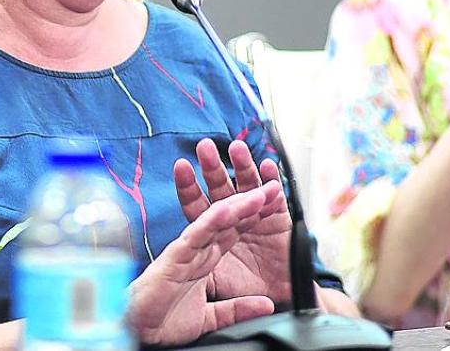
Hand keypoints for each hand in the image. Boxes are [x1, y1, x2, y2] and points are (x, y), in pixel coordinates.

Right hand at [128, 187, 281, 345]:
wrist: (138, 331)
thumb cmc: (164, 321)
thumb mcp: (211, 317)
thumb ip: (237, 309)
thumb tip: (265, 305)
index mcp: (204, 261)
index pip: (233, 234)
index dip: (254, 219)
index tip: (273, 204)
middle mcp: (196, 251)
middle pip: (227, 222)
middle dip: (249, 203)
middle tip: (271, 187)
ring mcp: (186, 251)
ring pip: (214, 222)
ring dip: (236, 205)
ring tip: (256, 193)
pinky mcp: (174, 257)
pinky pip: (196, 236)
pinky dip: (211, 222)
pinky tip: (226, 209)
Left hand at [176, 139, 292, 303]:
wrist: (278, 300)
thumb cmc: (245, 287)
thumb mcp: (215, 281)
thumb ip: (196, 269)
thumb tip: (170, 266)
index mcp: (214, 228)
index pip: (197, 204)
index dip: (189, 187)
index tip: (180, 166)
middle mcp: (233, 216)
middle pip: (220, 187)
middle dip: (213, 167)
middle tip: (205, 148)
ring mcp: (256, 215)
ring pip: (247, 186)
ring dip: (243, 166)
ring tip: (236, 150)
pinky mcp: (279, 219)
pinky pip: (276, 198)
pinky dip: (273, 182)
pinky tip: (268, 168)